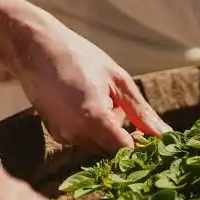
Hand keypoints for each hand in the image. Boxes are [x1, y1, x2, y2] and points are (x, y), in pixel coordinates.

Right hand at [12, 20, 170, 151]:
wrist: (34, 48)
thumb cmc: (79, 57)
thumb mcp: (118, 80)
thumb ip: (142, 113)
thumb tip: (165, 136)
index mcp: (94, 120)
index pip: (127, 152)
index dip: (142, 147)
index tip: (151, 134)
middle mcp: (76, 134)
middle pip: (113, 151)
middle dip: (125, 134)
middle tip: (122, 104)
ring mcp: (63, 136)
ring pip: (99, 146)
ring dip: (109, 130)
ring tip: (102, 97)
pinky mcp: (56, 133)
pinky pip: (83, 139)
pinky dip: (92, 127)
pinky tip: (87, 100)